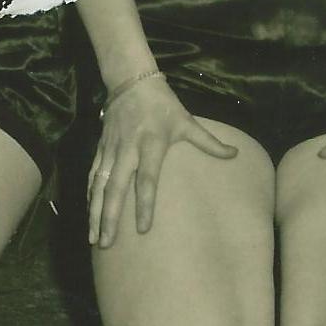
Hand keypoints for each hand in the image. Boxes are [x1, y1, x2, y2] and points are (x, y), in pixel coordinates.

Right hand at [87, 73, 239, 247]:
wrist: (131, 81)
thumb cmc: (163, 105)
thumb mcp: (187, 122)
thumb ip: (209, 142)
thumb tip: (236, 155)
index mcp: (151, 145)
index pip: (147, 179)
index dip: (144, 204)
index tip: (142, 229)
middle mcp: (128, 150)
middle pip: (116, 188)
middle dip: (109, 217)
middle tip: (107, 245)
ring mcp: (111, 150)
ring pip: (99, 185)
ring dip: (95, 212)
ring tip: (93, 238)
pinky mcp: (101, 148)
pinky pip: (93, 175)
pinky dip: (89, 195)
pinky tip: (88, 214)